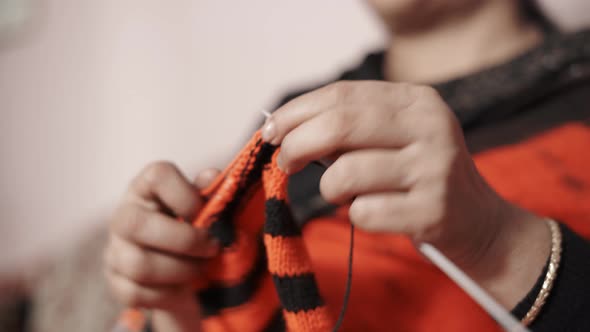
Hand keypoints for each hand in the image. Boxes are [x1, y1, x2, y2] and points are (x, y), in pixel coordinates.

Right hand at [104, 162, 220, 330]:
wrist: (176, 268)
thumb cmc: (190, 227)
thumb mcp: (202, 207)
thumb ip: (208, 192)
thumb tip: (212, 176)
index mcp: (146, 188)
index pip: (157, 175)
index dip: (185, 194)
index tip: (204, 212)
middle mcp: (124, 215)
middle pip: (137, 224)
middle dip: (186, 240)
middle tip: (212, 247)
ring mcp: (115, 250)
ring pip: (140, 265)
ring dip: (182, 271)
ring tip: (200, 268)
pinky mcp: (114, 282)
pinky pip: (136, 294)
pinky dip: (168, 294)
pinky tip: (182, 286)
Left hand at [263, 81, 549, 306]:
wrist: (477, 220)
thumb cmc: (418, 175)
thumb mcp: (393, 136)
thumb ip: (347, 128)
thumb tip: (283, 130)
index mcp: (417, 100)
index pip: (342, 95)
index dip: (297, 112)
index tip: (270, 130)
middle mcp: (431, 126)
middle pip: (339, 126)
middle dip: (297, 146)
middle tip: (286, 163)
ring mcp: (434, 169)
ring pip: (345, 174)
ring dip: (330, 189)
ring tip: (347, 194)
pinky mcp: (432, 211)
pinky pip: (363, 212)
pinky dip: (356, 215)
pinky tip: (375, 212)